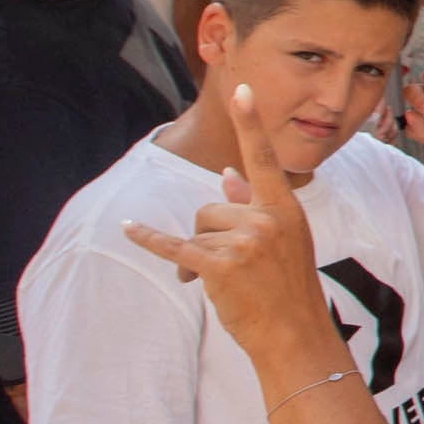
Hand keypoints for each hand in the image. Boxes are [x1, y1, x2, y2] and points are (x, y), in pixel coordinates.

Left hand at [121, 83, 353, 372]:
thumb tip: (228, 172)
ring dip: (196, 255)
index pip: (264, 159)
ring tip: (218, 281)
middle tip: (230, 265)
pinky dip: (149, 240)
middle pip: (211, 206)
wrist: (295, 335)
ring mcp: (245, 242)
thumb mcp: (283, 240)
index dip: (251, 123)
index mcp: (285, 208)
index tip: (241, 88)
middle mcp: (267, 219)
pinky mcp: (220, 266)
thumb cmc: (288, 289)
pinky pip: (175, 246)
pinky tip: (128, 229)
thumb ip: (254, 203)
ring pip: (197, 230)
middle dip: (209, 233)